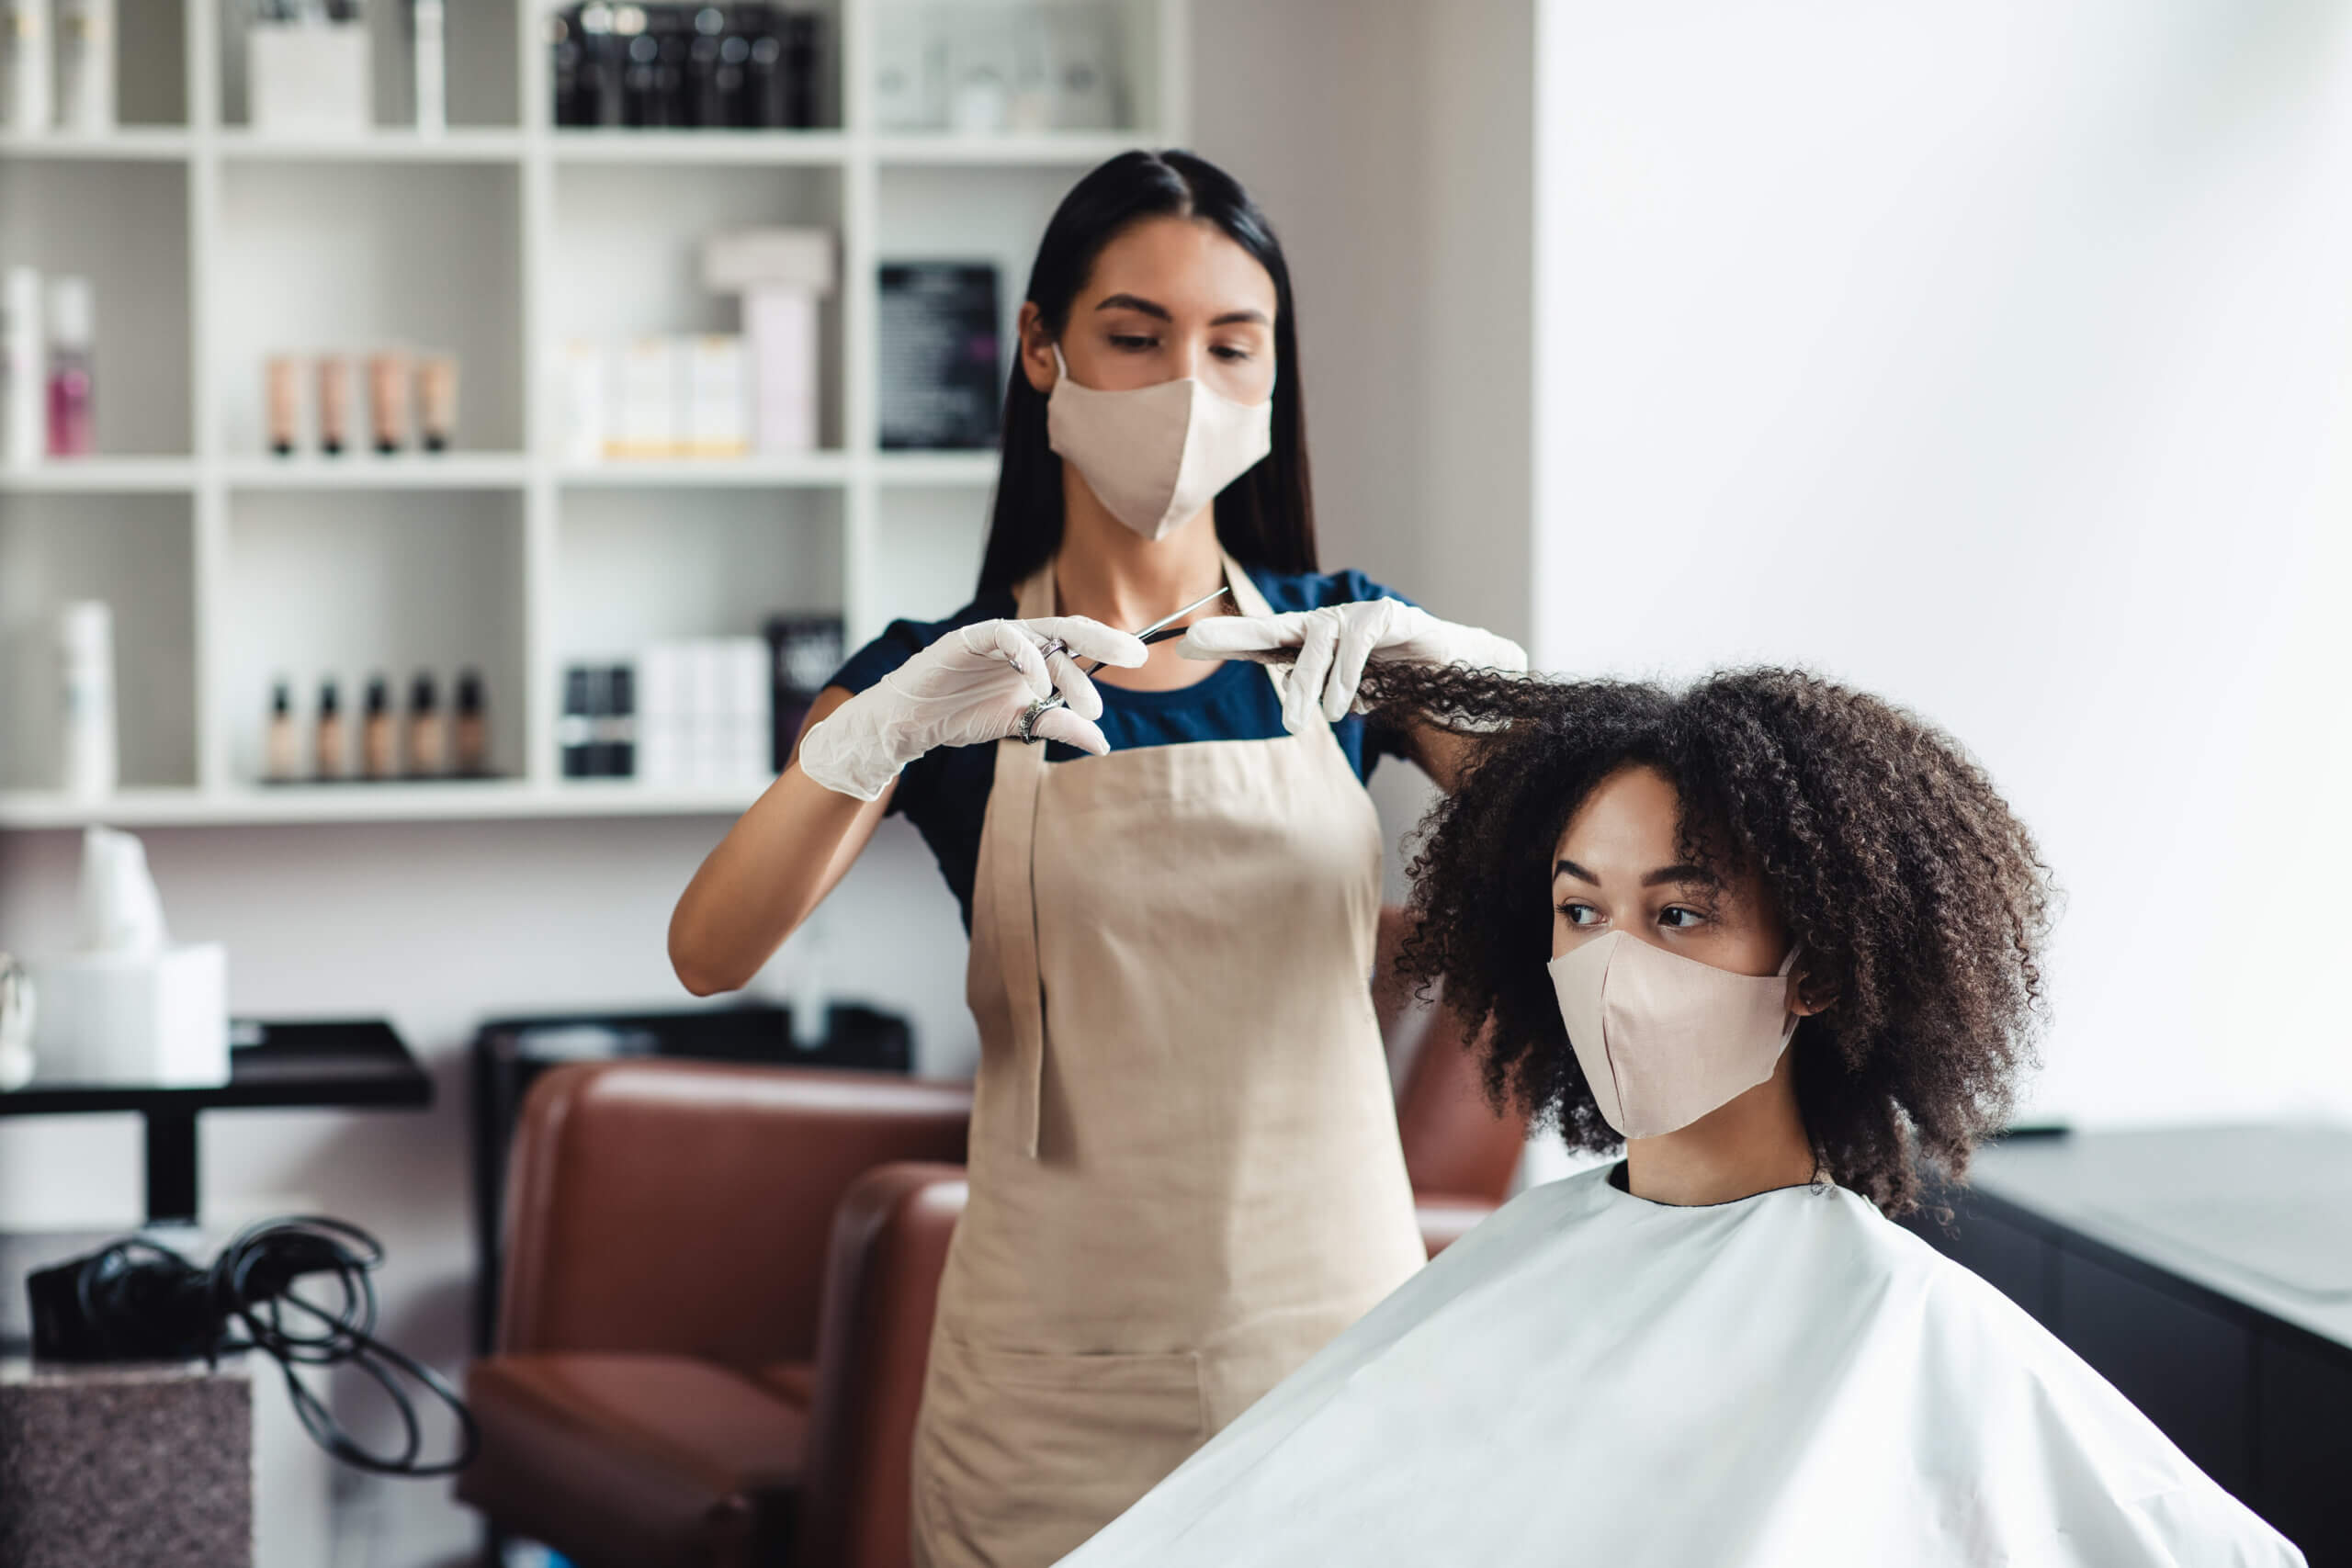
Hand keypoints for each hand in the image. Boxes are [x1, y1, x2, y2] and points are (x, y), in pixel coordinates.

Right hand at [798, 617, 1148, 799]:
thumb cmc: (962, 716)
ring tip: (1088, 704)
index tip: (1141, 659)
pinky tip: (1040, 682)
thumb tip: (1103, 743)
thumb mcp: (1021, 724)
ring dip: (1068, 668)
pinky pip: (1002, 636)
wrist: (912, 725)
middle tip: (1136, 658)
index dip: (1108, 646)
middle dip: (1104, 642)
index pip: (1077, 643)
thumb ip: (1059, 725)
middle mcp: (1017, 641)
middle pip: (1068, 630)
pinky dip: (1025, 655)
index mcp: (1032, 655)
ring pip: (1040, 635)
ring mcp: (993, 637)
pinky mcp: (966, 639)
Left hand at [1178, 599, 1527, 732]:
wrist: (1456, 669)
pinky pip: (1360, 638)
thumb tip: (1293, 713)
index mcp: (1314, 642)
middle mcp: (1330, 623)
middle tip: (1205, 651)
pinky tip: (1345, 706)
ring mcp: (1358, 616)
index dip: (1227, 641)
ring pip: (1318, 637)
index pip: (1262, 639)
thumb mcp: (1345, 693)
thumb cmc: (1396, 679)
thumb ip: (1317, 695)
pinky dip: (1347, 672)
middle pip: (1277, 626)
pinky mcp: (1390, 616)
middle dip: (1240, 637)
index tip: (1186, 645)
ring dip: (1306, 681)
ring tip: (1302, 720)